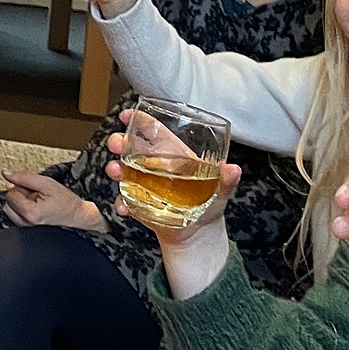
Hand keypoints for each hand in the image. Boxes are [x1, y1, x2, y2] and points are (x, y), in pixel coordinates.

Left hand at [1, 170, 106, 230]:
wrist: (78, 217)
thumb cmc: (67, 202)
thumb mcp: (47, 184)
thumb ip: (24, 177)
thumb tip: (6, 173)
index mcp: (30, 213)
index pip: (10, 194)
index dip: (22, 188)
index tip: (35, 190)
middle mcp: (26, 224)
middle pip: (8, 202)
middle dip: (20, 196)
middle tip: (37, 196)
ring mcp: (26, 229)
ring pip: (10, 209)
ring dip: (20, 203)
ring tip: (37, 202)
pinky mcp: (26, 230)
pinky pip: (15, 216)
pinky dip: (22, 210)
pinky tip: (36, 209)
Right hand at [105, 127, 241, 297]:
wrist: (198, 234)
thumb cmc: (209, 205)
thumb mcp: (221, 191)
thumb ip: (227, 180)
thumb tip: (233, 169)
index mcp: (173, 155)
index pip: (154, 131)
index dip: (139, 120)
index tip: (128, 115)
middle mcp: (154, 166)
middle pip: (131, 147)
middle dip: (119, 141)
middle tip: (116, 144)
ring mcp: (142, 183)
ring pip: (122, 169)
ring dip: (115, 168)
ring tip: (116, 172)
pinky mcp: (137, 202)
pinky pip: (124, 199)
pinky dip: (120, 202)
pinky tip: (124, 207)